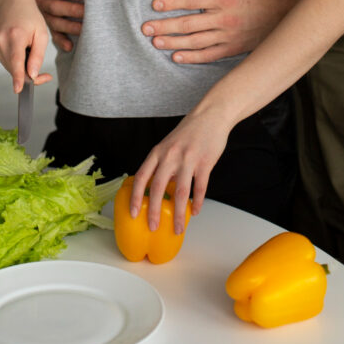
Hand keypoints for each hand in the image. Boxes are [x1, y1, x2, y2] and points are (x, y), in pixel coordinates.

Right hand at [0, 0, 51, 92]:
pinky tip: (18, 46)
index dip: (18, 78)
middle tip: (43, 74)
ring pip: (10, 66)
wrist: (12, 1)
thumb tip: (32, 75)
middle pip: (14, 68)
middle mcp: (0, 41)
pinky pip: (5, 61)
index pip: (16, 62)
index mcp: (15, 36)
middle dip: (28, 74)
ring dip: (21, 65)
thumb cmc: (29, 15)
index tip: (18, 90)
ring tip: (27, 47)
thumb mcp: (41, 33)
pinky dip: (14, 60)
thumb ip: (37, 55)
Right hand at [27, 0, 83, 51]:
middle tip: (87, 12)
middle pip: (53, 6)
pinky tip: (69, 46)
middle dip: (71, 10)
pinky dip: (60, 40)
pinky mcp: (46, 19)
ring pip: (53, 21)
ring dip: (69, 27)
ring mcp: (41, 11)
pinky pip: (52, 31)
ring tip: (84, 29)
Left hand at [129, 107, 230, 233]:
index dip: (135, 197)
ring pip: (180, 192)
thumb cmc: (189, 131)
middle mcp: (170, 156)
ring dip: (178, 213)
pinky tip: (195, 211)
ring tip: (178, 228)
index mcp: (158, 151)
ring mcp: (188, 159)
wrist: (210, 115)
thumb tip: (158, 189)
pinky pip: (200, 187)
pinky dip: (197, 202)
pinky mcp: (205, 162)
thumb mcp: (169, 145)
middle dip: (154, 211)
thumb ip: (163, 164)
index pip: (141, 177)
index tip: (133, 213)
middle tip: (153, 227)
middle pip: (158, 187)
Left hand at [141, 0, 297, 62]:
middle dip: (165, 26)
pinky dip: (192, 57)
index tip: (155, 4)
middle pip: (189, 23)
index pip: (193, 0)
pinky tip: (176, 56)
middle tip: (146, 28)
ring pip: (195, 41)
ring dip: (173, 42)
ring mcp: (226, 36)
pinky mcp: (231, 49)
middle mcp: (223, 19)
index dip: (173, 2)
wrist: (281, 16)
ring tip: (155, 42)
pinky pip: (208, 55)